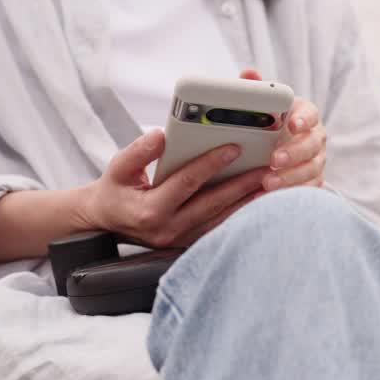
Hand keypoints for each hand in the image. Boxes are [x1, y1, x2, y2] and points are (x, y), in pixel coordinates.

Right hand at [76, 129, 269, 247]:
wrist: (107, 224)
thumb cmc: (115, 191)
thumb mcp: (117, 168)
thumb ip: (138, 152)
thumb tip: (161, 136)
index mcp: (151, 211)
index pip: (187, 182)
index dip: (211, 164)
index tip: (234, 147)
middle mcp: (170, 229)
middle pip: (214, 204)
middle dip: (242, 185)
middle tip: (266, 167)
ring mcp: (182, 241)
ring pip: (222, 219)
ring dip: (248, 202)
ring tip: (271, 183)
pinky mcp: (191, 244)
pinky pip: (221, 227)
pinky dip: (240, 213)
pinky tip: (257, 200)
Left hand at [240, 69, 325, 190]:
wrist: (270, 152)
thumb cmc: (266, 125)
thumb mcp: (260, 107)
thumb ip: (256, 90)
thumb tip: (249, 73)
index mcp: (304, 115)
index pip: (311, 114)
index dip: (303, 119)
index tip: (292, 124)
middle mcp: (315, 138)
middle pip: (312, 145)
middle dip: (294, 153)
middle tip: (273, 159)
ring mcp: (316, 161)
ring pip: (311, 170)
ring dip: (290, 177)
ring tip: (267, 183)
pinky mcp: (312, 182)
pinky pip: (307, 189)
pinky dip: (291, 193)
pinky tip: (270, 197)